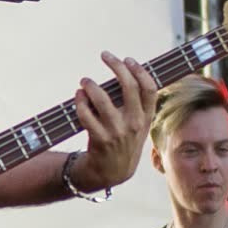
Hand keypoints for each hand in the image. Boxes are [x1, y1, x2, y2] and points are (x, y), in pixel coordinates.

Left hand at [68, 53, 157, 193]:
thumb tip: (127, 73)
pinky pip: (86, 115)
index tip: (127, 59)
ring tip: (84, 81)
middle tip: (105, 55)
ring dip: (90, 85)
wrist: (112, 173)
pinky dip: (80, 102)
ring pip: (102, 99)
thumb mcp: (138, 126)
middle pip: (128, 87)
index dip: (139, 70)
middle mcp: (135, 124)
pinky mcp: (100, 140)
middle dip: (116, 66)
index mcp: (146, 118)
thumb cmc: (123, 142)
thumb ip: (136, 105)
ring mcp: (117, 132)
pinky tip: (78, 96)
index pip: (149, 88)